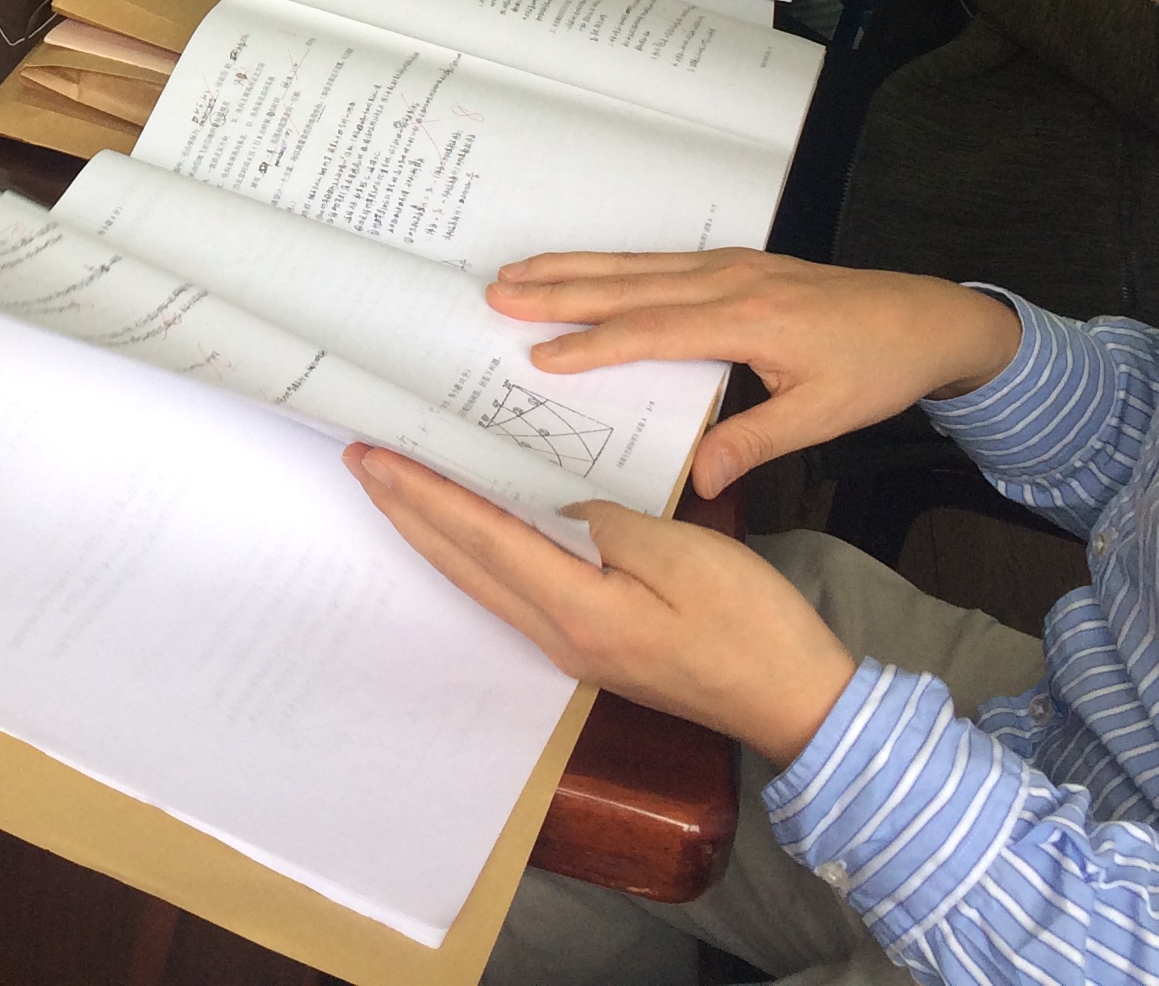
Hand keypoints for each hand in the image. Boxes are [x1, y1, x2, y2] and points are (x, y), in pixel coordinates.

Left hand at [348, 449, 856, 764]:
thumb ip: (609, 523)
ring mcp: (572, 645)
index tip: (378, 456)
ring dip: (431, 531)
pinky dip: (474, 551)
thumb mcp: (683, 555)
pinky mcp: (590, 643)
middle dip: (407, 510)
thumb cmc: (753, 628)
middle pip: (463, 563)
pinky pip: (510, 589)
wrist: (797, 701)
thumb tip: (560, 507)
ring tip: (393, 488)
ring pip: (479, 578)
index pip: (482, 538)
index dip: (426, 493)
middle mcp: (559, 634)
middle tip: (361, 460)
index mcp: (578, 610)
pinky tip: (466, 531)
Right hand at [487, 249, 1020, 495]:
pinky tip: (581, 270)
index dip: (594, 344)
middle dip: (559, 289)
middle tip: (496, 293)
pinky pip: (656, 262)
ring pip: (636, 265)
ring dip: (573, 268)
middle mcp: (730, 281)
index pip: (654, 331)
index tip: (539, 355)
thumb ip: (755, 442)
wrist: (928, 317)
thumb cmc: (877, 370)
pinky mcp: (735, 263)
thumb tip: (698, 482)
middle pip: (629, 284)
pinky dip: (609, 265)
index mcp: (749, 320)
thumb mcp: (823, 418)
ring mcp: (730, 265)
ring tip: (515, 271)